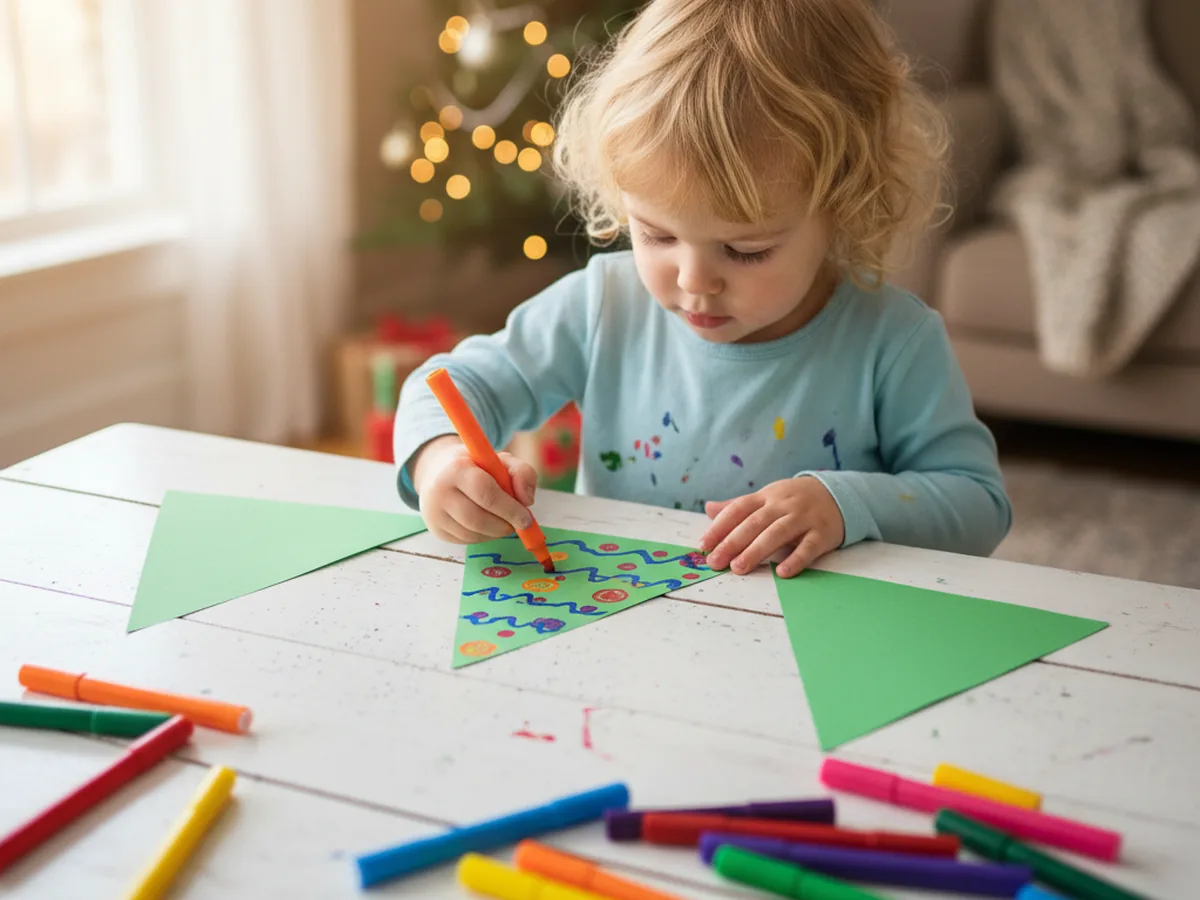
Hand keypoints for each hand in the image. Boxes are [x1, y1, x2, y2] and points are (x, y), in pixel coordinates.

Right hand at [411, 436, 538, 543]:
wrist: (438, 471)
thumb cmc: (476, 465)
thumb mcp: (500, 460)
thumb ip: (522, 473)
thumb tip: (527, 501)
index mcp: (457, 468)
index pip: (486, 493)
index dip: (509, 509)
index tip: (526, 518)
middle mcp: (439, 491)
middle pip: (477, 519)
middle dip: (504, 525)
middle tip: (518, 525)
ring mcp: (434, 513)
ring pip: (472, 533)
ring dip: (495, 533)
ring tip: (504, 522)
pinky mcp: (436, 529)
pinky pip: (466, 540)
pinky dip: (484, 537)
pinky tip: (488, 526)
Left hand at [699, 476, 844, 577]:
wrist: (837, 494)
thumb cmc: (793, 501)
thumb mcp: (766, 498)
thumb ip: (738, 506)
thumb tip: (708, 508)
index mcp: (766, 497)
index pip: (738, 509)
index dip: (720, 527)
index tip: (703, 545)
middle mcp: (783, 506)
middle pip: (755, 523)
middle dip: (733, 542)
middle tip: (716, 561)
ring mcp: (803, 518)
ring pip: (778, 533)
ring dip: (757, 551)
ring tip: (739, 568)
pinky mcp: (822, 533)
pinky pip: (809, 547)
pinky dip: (796, 559)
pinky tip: (783, 573)